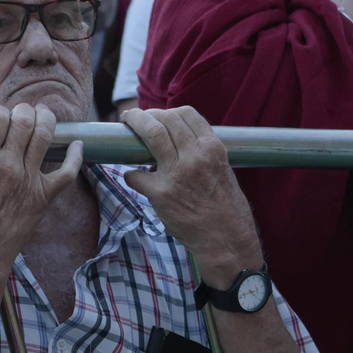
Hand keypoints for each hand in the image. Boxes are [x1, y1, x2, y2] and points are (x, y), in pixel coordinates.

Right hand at [0, 103, 83, 275]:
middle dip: (24, 110)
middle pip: (24, 120)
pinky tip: (76, 144)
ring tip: (43, 116)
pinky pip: (68, 172)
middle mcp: (8, 166)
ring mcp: (29, 181)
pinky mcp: (44, 197)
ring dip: (46, 119)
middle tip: (22, 113)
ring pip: (45, 136)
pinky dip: (75, 156)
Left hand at [120, 107, 260, 284]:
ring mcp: (177, 174)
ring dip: (133, 124)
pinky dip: (131, 174)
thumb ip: (202, 152)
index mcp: (213, 148)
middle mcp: (196, 156)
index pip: (186, 114)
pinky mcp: (161, 194)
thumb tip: (176, 140)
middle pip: (165, 119)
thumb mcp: (223, 169)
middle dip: (144, 115)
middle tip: (133, 118)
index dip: (167, 111)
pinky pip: (135, 175)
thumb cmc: (227, 207)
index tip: (156, 115)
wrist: (226, 240)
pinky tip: (134, 177)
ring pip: (151, 134)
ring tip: (126, 125)